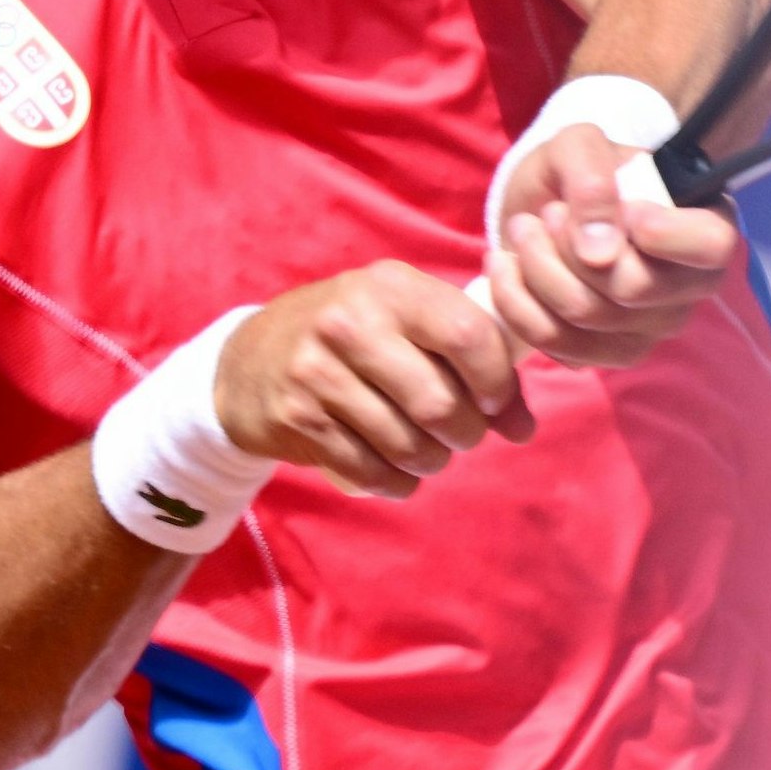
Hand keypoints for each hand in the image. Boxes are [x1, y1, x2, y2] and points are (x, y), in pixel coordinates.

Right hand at [215, 262, 537, 498]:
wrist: (249, 361)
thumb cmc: (350, 338)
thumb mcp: (401, 318)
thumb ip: (467, 356)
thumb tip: (522, 425)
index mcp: (391, 287)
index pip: (468, 336)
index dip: (498, 384)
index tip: (498, 407)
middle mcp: (352, 323)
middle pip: (440, 402)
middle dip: (465, 434)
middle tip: (459, 435)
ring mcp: (319, 372)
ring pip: (408, 444)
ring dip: (431, 462)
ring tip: (426, 452)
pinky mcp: (299, 419)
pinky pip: (371, 472)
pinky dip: (396, 483)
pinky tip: (393, 469)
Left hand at [486, 123, 742, 368]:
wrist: (541, 213)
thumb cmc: (577, 174)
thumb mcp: (579, 147)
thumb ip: (593, 178)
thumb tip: (601, 251)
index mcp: (704, 227)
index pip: (713, 246)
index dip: (666, 233)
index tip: (625, 208)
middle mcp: (687, 289)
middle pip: (633, 287)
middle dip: (570, 244)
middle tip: (548, 212)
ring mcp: (648, 330)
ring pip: (587, 314)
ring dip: (536, 266)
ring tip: (523, 230)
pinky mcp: (603, 355)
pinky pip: (554, 342)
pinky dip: (516, 300)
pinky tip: (506, 267)